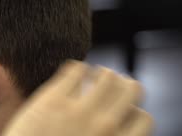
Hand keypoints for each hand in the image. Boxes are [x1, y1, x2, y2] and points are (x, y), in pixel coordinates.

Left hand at [2, 61, 153, 135]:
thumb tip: (113, 123)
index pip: (143, 118)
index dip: (133, 112)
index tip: (120, 110)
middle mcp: (105, 128)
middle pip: (132, 89)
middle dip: (124, 84)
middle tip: (112, 85)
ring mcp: (79, 111)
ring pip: (107, 75)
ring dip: (103, 73)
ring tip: (93, 76)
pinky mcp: (53, 99)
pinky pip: (76, 69)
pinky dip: (78, 69)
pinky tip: (72, 74)